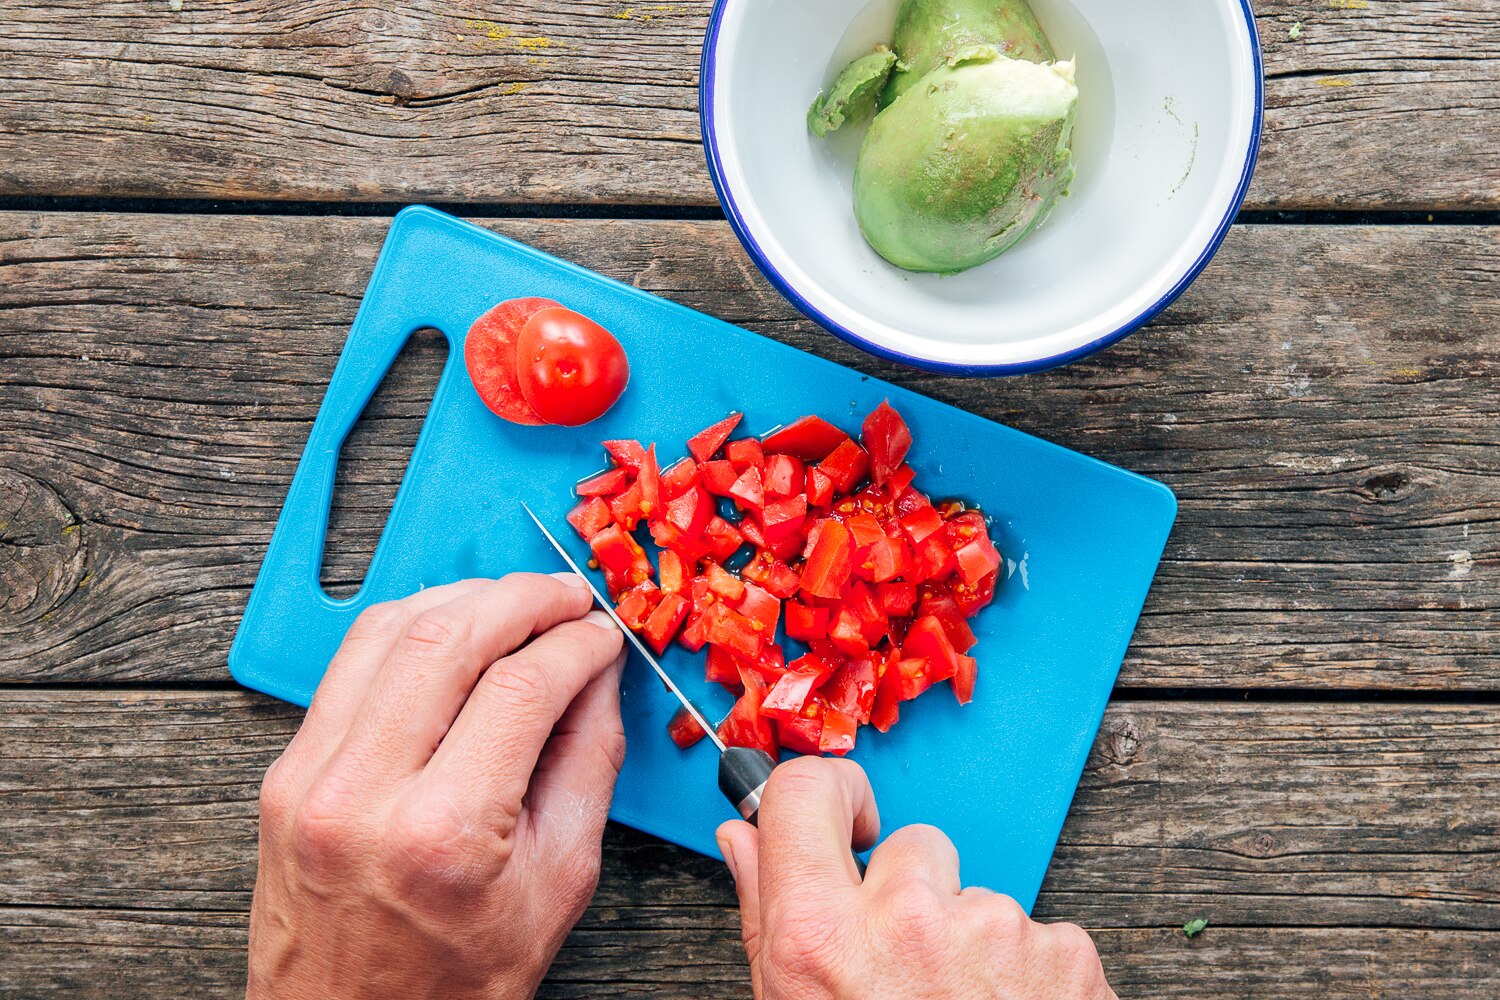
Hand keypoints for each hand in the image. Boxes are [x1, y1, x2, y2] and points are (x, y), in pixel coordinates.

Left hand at [248, 573, 625, 999]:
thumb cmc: (456, 981)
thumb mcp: (559, 882)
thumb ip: (588, 763)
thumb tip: (598, 674)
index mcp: (445, 833)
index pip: (524, 686)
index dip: (578, 645)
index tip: (605, 634)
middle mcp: (364, 794)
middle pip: (452, 637)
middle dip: (524, 599)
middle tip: (568, 596)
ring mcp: (311, 778)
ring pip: (389, 629)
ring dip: (463, 598)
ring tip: (514, 602)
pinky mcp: (285, 773)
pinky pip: (349, 664)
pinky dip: (408, 628)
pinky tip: (451, 628)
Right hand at [716, 757, 1116, 999]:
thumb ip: (766, 916)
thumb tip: (741, 837)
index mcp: (821, 937)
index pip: (805, 791)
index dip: (828, 795)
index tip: (845, 822)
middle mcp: (906, 918)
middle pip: (913, 847)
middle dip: (916, 895)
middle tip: (912, 976)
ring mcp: (992, 930)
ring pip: (979, 896)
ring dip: (974, 944)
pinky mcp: (1064, 952)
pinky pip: (1039, 932)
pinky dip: (1030, 974)